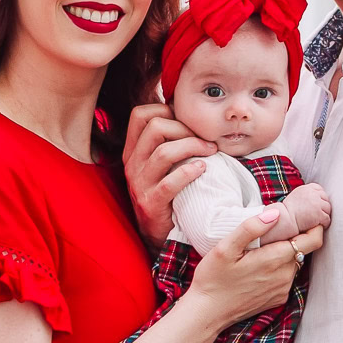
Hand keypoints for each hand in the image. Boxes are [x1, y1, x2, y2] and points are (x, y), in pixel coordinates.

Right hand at [123, 104, 215, 249]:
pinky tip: (203, 169)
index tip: (186, 121)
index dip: (165, 110)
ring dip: (193, 147)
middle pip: (155, 127)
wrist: (158, 233)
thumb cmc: (166, 193)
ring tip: (211, 151)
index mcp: (132, 150)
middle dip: (185, 128)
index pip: (140, 114)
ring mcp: (140, 184)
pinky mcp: (151, 203)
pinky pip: (170, 183)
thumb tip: (188, 112)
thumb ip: (167, 140)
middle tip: (205, 139)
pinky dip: (189, 172)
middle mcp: (132, 164)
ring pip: (164, 152)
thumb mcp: (159, 164)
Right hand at [187, 214, 323, 327]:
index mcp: (275, 259)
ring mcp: (283, 289)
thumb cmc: (213, 278)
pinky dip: (280, 268)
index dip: (315, 226)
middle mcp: (285, 276)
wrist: (208, 312)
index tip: (307, 216)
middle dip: (296, 237)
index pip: (312, 240)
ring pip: (295, 263)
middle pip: (303, 250)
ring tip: (266, 246)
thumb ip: (251, 227)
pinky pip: (287, 277)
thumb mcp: (225, 248)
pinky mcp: (278, 298)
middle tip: (278, 227)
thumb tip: (275, 214)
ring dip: (286, 253)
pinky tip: (260, 266)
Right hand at [280, 183, 331, 233]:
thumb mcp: (296, 197)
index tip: (316, 205)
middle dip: (323, 207)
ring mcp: (316, 203)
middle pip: (325, 199)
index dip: (319, 198)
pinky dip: (324, 223)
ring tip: (318, 220)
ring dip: (324, 215)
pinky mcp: (319, 214)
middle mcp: (312, 194)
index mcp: (306, 188)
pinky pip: (327, 219)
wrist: (284, 221)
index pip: (319, 189)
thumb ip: (306, 195)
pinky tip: (319, 225)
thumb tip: (317, 197)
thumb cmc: (288, 212)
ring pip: (328, 209)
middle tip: (318, 214)